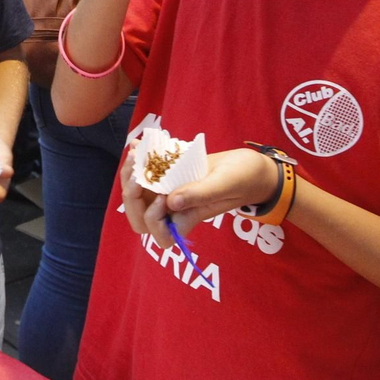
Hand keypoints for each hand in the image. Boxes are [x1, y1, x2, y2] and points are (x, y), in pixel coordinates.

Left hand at [120, 140, 275, 248]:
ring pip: (139, 195)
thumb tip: (171, 203)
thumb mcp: (224, 183)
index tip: (164, 196)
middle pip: (140, 218)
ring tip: (136, 152)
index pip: (160, 235)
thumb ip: (200, 194)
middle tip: (139, 169)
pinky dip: (138, 161)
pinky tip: (139, 143)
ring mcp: (170, 194)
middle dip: (131, 195)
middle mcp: (175, 210)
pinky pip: (145, 175)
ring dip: (131, 175)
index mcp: (189, 218)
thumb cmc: (243, 178)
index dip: (153, 219)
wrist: (248, 165)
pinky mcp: (169, 179)